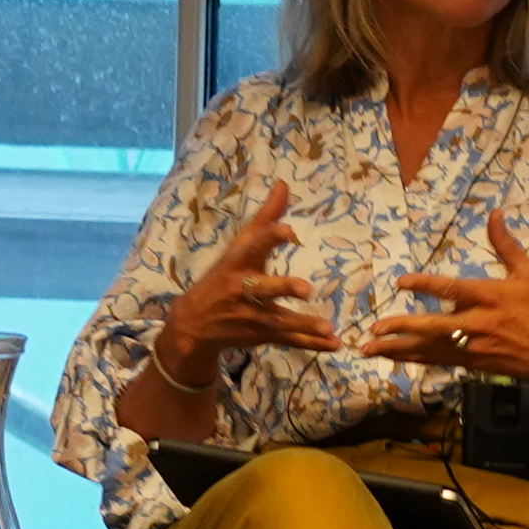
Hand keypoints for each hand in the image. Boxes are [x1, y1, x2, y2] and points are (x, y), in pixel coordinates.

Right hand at [153, 185, 338, 378]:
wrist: (194, 323)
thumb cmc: (223, 277)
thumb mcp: (239, 247)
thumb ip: (265, 218)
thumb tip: (284, 185)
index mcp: (238, 263)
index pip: (251, 246)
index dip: (269, 238)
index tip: (288, 231)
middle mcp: (243, 289)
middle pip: (262, 288)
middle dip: (281, 288)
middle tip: (305, 289)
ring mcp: (252, 315)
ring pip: (279, 320)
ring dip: (303, 325)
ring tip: (326, 327)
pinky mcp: (262, 334)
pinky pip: (289, 340)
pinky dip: (311, 343)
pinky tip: (334, 343)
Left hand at [379, 214, 528, 408]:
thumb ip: (506, 245)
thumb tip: (494, 213)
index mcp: (489, 297)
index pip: (451, 289)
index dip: (425, 285)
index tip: (400, 282)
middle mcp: (477, 324)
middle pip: (433, 326)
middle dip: (402, 327)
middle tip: (375, 328)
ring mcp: (472, 347)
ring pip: (429, 348)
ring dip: (398, 349)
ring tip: (368, 349)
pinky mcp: (471, 363)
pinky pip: (437, 361)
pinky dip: (414, 359)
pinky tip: (394, 358)